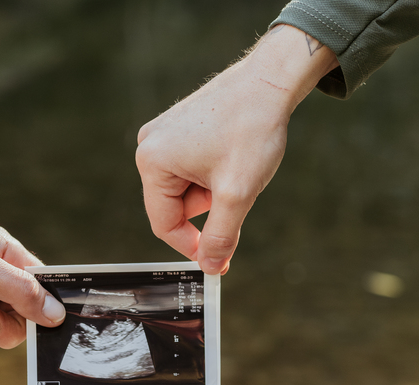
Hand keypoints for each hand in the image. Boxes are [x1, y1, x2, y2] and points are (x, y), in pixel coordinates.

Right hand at [135, 24, 336, 274]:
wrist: (270, 82)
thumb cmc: (251, 129)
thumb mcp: (237, 193)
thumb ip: (221, 236)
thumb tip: (210, 267)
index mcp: (152, 162)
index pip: (164, 225)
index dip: (192, 246)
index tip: (220, 259)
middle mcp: (149, 147)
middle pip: (176, 207)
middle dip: (209, 208)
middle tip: (238, 190)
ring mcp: (162, 136)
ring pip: (186, 190)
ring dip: (213, 190)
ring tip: (237, 165)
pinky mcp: (178, 130)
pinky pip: (192, 170)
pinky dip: (214, 173)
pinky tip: (232, 154)